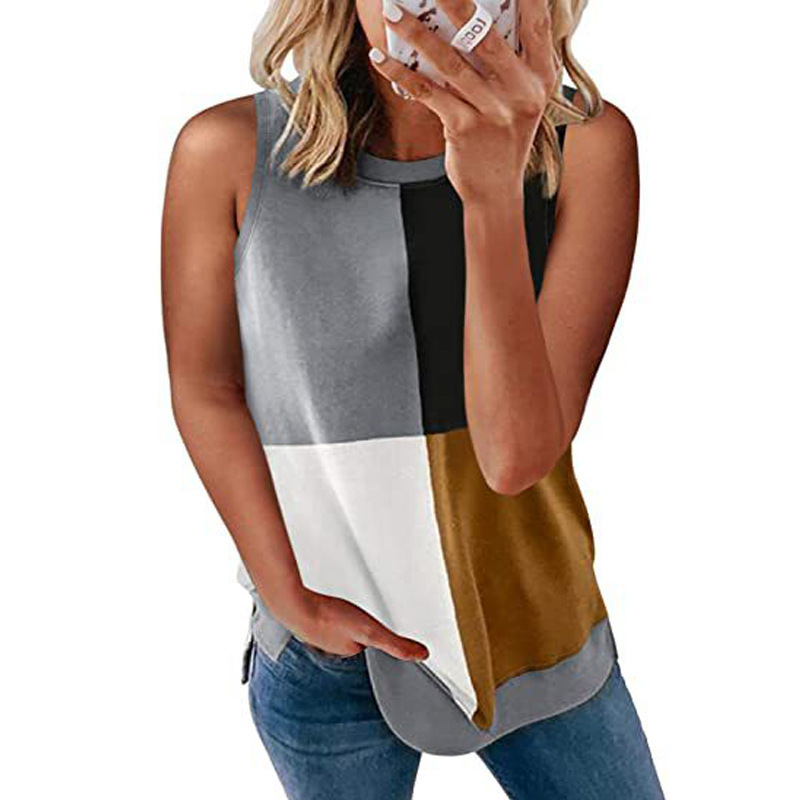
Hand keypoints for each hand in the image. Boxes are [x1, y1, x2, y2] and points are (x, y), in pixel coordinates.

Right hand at [287, 588, 429, 660]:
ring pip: (334, 630)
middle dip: (356, 632)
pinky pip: (319, 618)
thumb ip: (396, 644)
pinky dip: (324, 615)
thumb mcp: (371, 631)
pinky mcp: (306, 617)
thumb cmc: (328, 619)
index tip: (380, 636)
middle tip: (363, 624)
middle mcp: (333, 644)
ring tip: (347, 617)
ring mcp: (317, 632)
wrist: (294, 606)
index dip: (375, 640)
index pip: (367, 647)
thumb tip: (421, 655)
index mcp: (350, 649)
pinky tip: (325, 607)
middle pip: (350, 639)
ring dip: (340, 624)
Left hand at [369, 0, 559, 204]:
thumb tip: (476, 17)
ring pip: (449, 61)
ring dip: (416, 33)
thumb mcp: (522, 98)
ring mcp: (492, 111)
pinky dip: (401, 73)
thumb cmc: (504, 137)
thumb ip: (511, 62)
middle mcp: (521, 91)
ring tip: (392, 10)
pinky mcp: (464, 128)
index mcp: (540, 76)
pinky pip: (427, 92)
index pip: (536, 21)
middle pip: (485, 34)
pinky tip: (380, 58)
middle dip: (455, 0)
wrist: (497, 190)